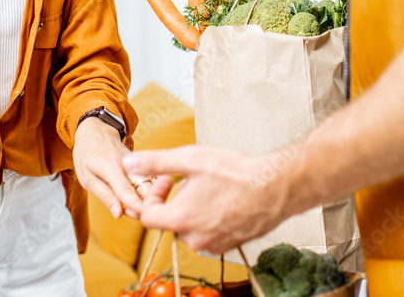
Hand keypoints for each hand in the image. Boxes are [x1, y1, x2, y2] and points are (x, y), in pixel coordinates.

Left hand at [74, 117, 144, 219]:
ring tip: (148, 210)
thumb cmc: (88, 154)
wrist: (97, 130)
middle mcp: (128, 165)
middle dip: (148, 204)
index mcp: (112, 168)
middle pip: (145, 187)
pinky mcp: (142, 164)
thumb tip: (118, 213)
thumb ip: (105, 196)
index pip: (126, 190)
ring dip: (154, 198)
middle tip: (144, 218)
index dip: (135, 205)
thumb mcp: (87, 178)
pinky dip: (155, 190)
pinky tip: (154, 200)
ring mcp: (137, 163)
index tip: (143, 217)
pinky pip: (152, 178)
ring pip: (152, 183)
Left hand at [124, 146, 288, 253]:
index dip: (153, 195)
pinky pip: (210, 233)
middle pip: (170, 221)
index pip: (148, 216)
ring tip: (211, 188)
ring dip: (194, 209)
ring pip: (191, 227)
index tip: (167, 179)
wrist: (275, 188)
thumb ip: (156, 163)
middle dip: (175, 200)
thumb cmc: (235, 172)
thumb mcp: (191, 159)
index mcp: (180, 219)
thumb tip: (128, 163)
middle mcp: (194, 238)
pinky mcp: (230, 245)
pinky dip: (211, 218)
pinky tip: (225, 200)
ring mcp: (214, 244)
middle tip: (191, 179)